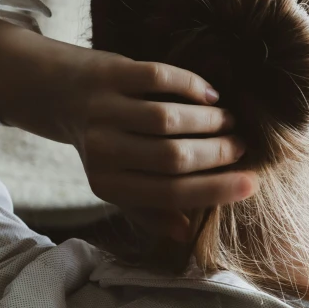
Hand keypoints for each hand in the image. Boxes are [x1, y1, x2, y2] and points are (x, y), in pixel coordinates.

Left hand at [0, 19, 256, 239]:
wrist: (56, 92)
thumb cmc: (102, 143)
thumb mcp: (117, 182)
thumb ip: (148, 209)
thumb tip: (187, 233)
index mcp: (106, 184)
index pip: (170, 194)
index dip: (215, 189)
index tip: (251, 183)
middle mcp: (101, 149)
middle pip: (173, 157)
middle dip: (217, 153)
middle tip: (239, 145)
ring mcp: (103, 110)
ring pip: (169, 119)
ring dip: (209, 120)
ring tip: (228, 120)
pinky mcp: (109, 73)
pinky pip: (160, 78)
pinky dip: (192, 86)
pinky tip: (211, 94)